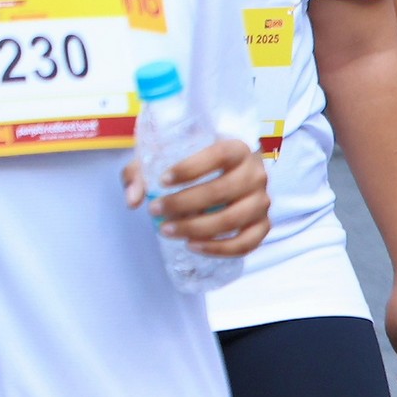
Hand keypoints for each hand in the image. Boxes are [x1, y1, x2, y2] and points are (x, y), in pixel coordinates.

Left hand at [124, 136, 270, 256]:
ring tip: (166, 230)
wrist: (217, 176)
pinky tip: (192, 245)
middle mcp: (256, 173)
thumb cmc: (186, 163)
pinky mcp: (263, 225)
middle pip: (222, 190)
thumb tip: (133, 200)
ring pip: (233, 219)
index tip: (162, 180)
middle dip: (183, 204)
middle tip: (154, 210)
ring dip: (197, 228)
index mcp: (237, 148)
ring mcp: (262, 201)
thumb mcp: (161, 159)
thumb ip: (140, 173)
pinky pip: (247, 242)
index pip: (219, 155)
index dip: (190, 168)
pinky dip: (220, 248)